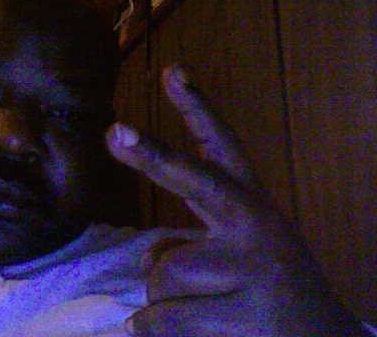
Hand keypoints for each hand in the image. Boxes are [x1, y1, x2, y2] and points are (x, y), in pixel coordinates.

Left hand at [106, 64, 367, 335]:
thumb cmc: (268, 286)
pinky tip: (181, 329)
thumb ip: (194, 238)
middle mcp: (256, 224)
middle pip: (196, 181)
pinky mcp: (249, 314)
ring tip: (203, 306)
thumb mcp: (241, 248)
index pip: (221, 146)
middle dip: (152, 156)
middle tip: (115, 133)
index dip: (196, 108)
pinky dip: (155, 328)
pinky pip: (164, 317)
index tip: (171, 72)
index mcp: (251, 202)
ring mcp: (255, 268)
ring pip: (164, 270)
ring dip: (162, 297)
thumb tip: (151, 255)